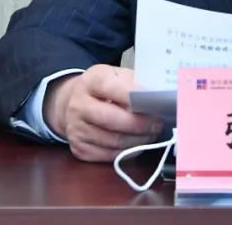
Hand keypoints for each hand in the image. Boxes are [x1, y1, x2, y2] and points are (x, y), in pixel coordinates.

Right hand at [44, 64, 163, 162]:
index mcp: (91, 81)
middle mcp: (78, 105)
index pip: (113, 88)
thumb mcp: (115, 76)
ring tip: (151, 134)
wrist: (71, 102)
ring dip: (138, 140)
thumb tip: (159, 96)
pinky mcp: (78, 149)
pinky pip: (108, 156)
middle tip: (158, 123)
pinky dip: (127, 152)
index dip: (137, 95)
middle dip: (141, 124)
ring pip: (114, 141)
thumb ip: (134, 83)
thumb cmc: (103, 89)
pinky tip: (137, 143)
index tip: (157, 101)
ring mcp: (76, 129)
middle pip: (114, 120)